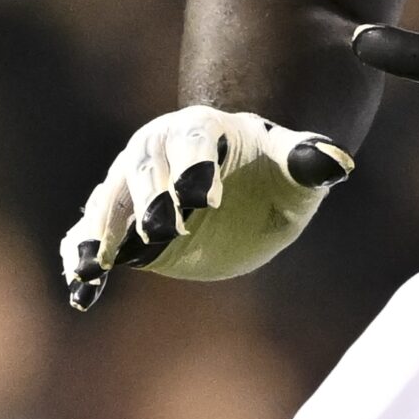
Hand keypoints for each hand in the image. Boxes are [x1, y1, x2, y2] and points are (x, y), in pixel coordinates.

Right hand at [60, 106, 351, 310]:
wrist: (242, 190)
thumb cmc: (270, 171)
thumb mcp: (294, 168)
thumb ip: (309, 162)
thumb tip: (338, 164)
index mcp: (201, 128)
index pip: (194, 140)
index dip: (196, 166)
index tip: (203, 198)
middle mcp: (157, 149)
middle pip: (145, 169)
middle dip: (151, 199)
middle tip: (161, 231)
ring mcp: (132, 185)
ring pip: (109, 200)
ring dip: (100, 232)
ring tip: (93, 265)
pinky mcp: (120, 223)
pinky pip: (89, 234)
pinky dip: (80, 256)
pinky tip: (82, 290)